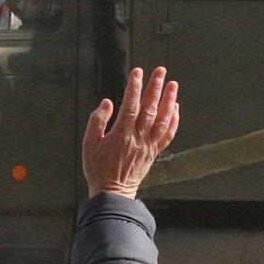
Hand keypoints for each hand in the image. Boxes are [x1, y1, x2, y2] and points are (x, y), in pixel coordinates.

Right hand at [83, 66, 179, 198]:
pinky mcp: (154, 153)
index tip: (137, 72)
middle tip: (161, 71)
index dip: (134, 87)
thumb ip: (97, 121)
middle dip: (155, 87)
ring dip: (169, 101)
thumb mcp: (88, 144)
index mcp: (121, 135)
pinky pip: (167, 135)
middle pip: (150, 108)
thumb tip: (107, 102)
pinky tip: (175, 108)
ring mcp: (148, 146)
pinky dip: (174, 121)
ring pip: (163, 120)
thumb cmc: (97, 168)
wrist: (113, 193)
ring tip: (173, 84)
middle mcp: (138, 138)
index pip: (130, 105)